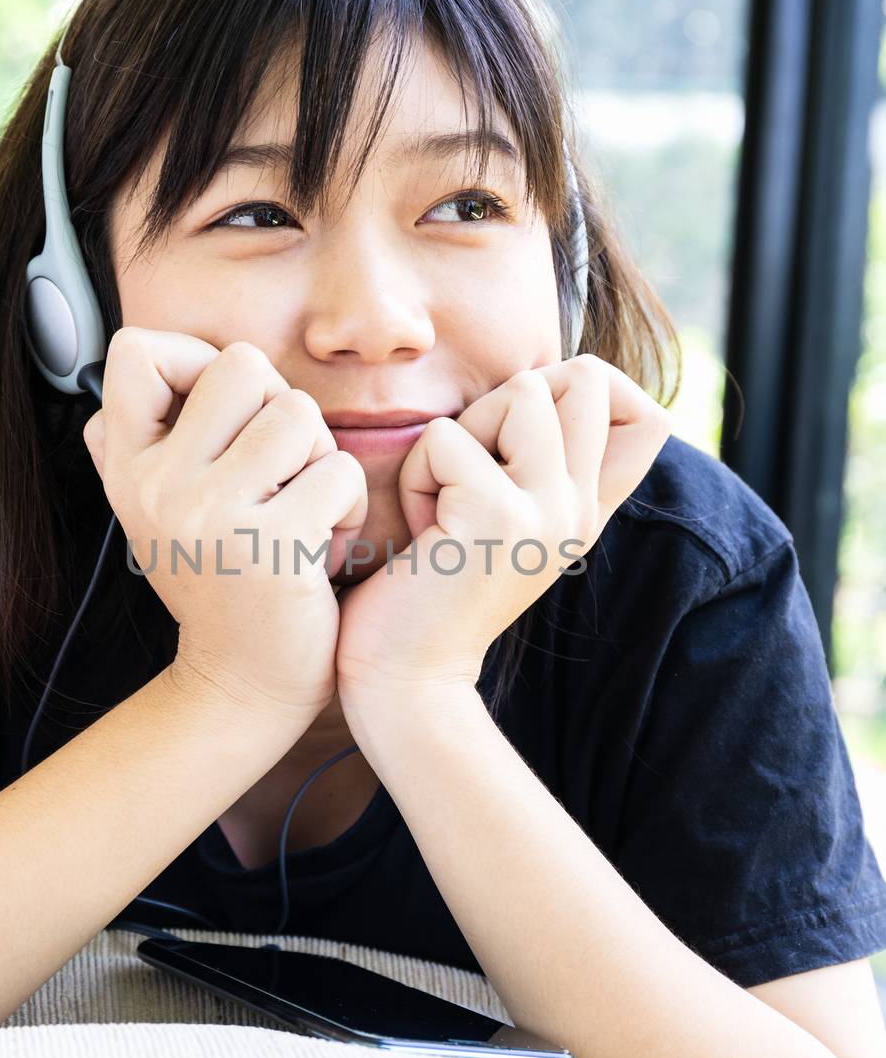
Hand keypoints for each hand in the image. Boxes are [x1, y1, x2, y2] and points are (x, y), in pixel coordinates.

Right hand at [82, 327, 368, 722]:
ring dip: (320, 459)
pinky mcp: (273, 546)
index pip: (136, 351)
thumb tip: (132, 361)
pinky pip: (340, 472)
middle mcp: (159, 487)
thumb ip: (137, 440)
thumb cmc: (218, 583)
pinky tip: (323, 548)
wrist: (243, 686)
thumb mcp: (154, 511)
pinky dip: (348, 508)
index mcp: (129, 470)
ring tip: (302, 509)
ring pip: (299, 413)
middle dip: (279, 406)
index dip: (194, 360)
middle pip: (241, 365)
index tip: (222, 414)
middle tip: (280, 469)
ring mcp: (212, 515)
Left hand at [334, 354, 671, 699]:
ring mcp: (549, 511)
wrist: (407, 680)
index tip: (527, 432)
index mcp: (588, 511)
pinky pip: (447, 437)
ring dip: (461, 435)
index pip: (650, 416)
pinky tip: (423, 531)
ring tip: (445, 502)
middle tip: (472, 468)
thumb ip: (540, 466)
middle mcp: (581, 509)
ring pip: (522, 391)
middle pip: (588, 377)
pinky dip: (417, 474)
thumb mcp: (507, 522)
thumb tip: (549, 386)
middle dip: (512, 399)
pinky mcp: (499, 515)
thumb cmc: (433, 590)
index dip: (592, 389)